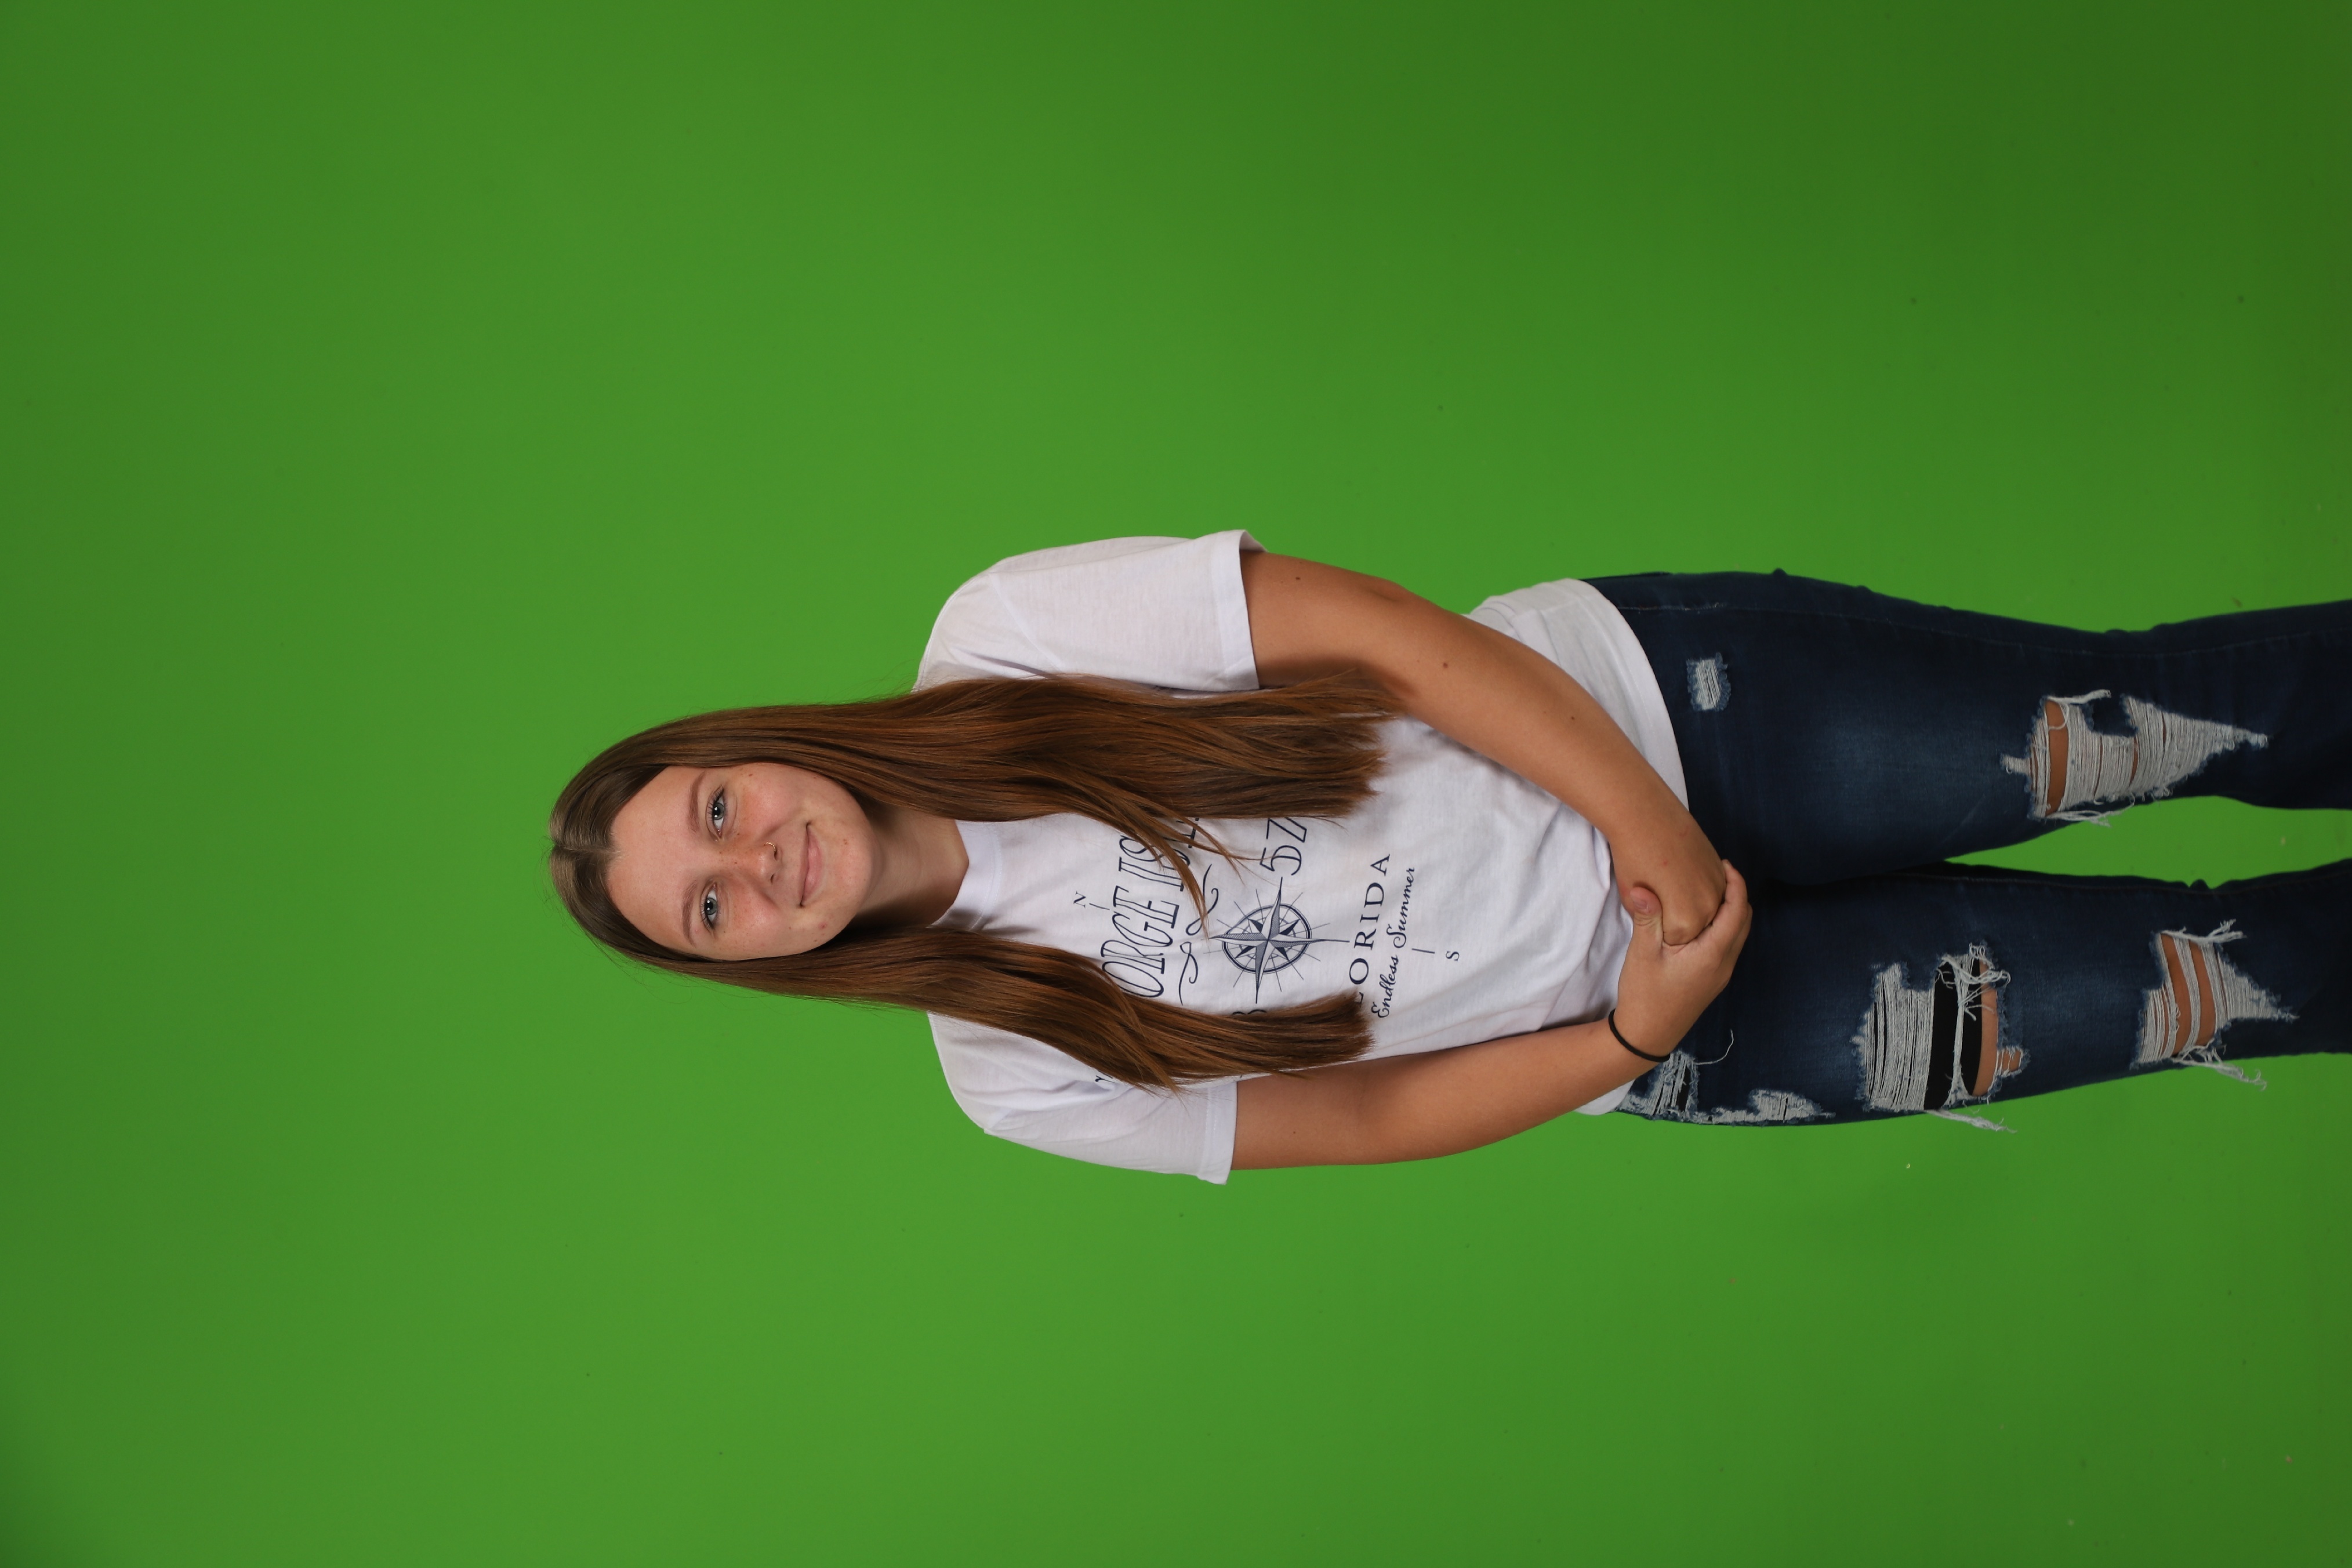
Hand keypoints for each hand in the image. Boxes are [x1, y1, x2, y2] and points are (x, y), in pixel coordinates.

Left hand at [1613, 804, 1727, 945]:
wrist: (1646, 818)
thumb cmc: (1632, 861)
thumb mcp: (1632, 903)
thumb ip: (1652, 924)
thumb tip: (1664, 930)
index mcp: (1684, 923)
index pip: (1677, 943)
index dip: (1661, 932)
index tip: (1650, 916)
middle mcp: (1708, 908)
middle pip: (1696, 929)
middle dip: (1678, 920)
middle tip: (1659, 898)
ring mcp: (1717, 888)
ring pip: (1709, 911)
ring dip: (1693, 906)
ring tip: (1669, 885)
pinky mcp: (1720, 870)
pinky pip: (1715, 891)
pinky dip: (1701, 890)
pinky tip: (1681, 875)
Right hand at [1613, 862, 1750, 1058]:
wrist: (1647, 1036)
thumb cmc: (1644, 995)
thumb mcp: (1642, 954)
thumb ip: (1647, 919)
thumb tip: (1641, 887)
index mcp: (1712, 954)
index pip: (1737, 911)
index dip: (1736, 884)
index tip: (1724, 864)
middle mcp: (1724, 964)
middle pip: (1745, 921)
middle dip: (1737, 893)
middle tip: (1718, 872)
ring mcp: (1721, 974)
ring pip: (1739, 934)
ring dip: (1732, 910)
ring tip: (1711, 890)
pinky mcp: (1713, 980)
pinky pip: (1729, 945)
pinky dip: (1725, 925)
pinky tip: (1702, 919)